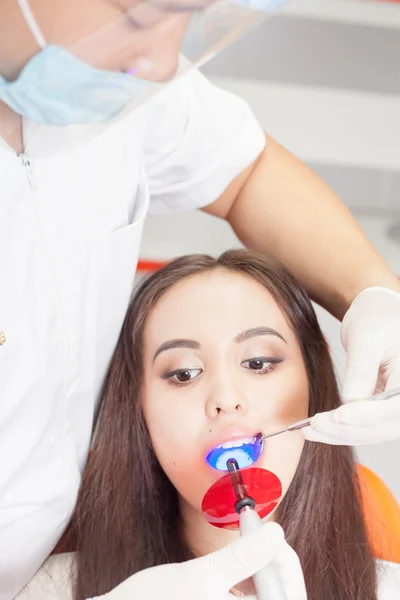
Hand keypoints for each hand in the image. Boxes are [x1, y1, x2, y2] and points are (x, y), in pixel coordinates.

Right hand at [88, 522, 306, 599]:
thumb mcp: (200, 576)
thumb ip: (241, 556)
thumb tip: (275, 533)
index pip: (288, 596)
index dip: (284, 563)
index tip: (269, 532)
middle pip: (281, 597)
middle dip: (275, 566)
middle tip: (261, 536)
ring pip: (265, 599)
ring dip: (262, 575)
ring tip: (248, 548)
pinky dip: (248, 587)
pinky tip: (235, 572)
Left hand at [304, 287, 399, 444]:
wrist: (379, 316)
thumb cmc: (377, 319)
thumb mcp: (366, 339)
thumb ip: (361, 370)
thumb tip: (350, 401)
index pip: (396, 407)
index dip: (368, 415)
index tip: (339, 415)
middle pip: (385, 426)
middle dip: (349, 430)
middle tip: (316, 424)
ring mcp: (398, 407)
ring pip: (374, 433)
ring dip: (341, 435)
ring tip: (310, 430)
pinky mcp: (384, 411)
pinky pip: (366, 427)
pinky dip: (342, 430)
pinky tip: (318, 428)